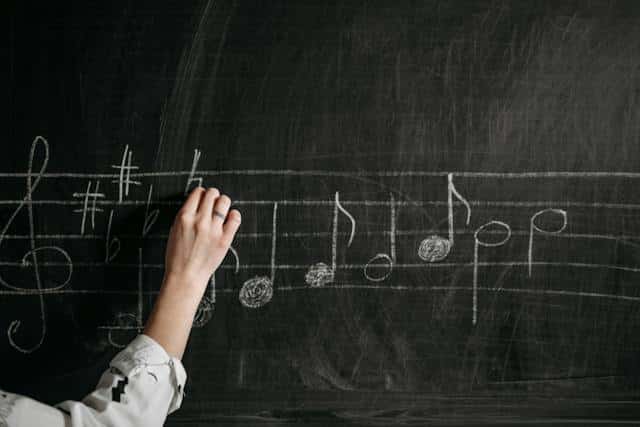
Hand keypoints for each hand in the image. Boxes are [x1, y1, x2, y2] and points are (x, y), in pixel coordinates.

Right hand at [144, 187, 240, 358]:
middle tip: (213, 203)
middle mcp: (200, 221)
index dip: (201, 193)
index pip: (198, 192)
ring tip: (221, 210)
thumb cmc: (177, 256)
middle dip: (213, 196)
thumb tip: (199, 202)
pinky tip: (230, 218)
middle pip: (212, 194)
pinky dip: (234, 215)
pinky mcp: (225, 239)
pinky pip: (235, 218)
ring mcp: (214, 230)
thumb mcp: (175, 230)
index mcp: (184, 217)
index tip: (203, 198)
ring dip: (223, 203)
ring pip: (224, 201)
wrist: (185, 276)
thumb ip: (187, 216)